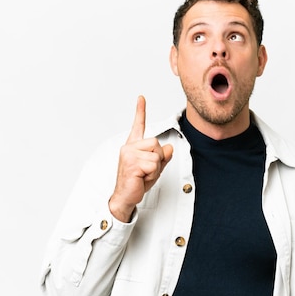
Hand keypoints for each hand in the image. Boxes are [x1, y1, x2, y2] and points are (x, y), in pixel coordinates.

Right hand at [108, 96, 173, 221]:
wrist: (125, 197)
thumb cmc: (137, 183)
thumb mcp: (154, 168)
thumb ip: (163, 157)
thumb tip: (169, 147)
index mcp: (133, 146)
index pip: (138, 126)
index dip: (140, 111)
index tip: (141, 98)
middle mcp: (129, 147)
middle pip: (156, 143)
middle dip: (158, 159)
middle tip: (146, 171)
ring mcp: (129, 154)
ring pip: (156, 155)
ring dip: (155, 168)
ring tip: (143, 175)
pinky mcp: (131, 163)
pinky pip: (153, 164)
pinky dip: (152, 174)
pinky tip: (141, 178)